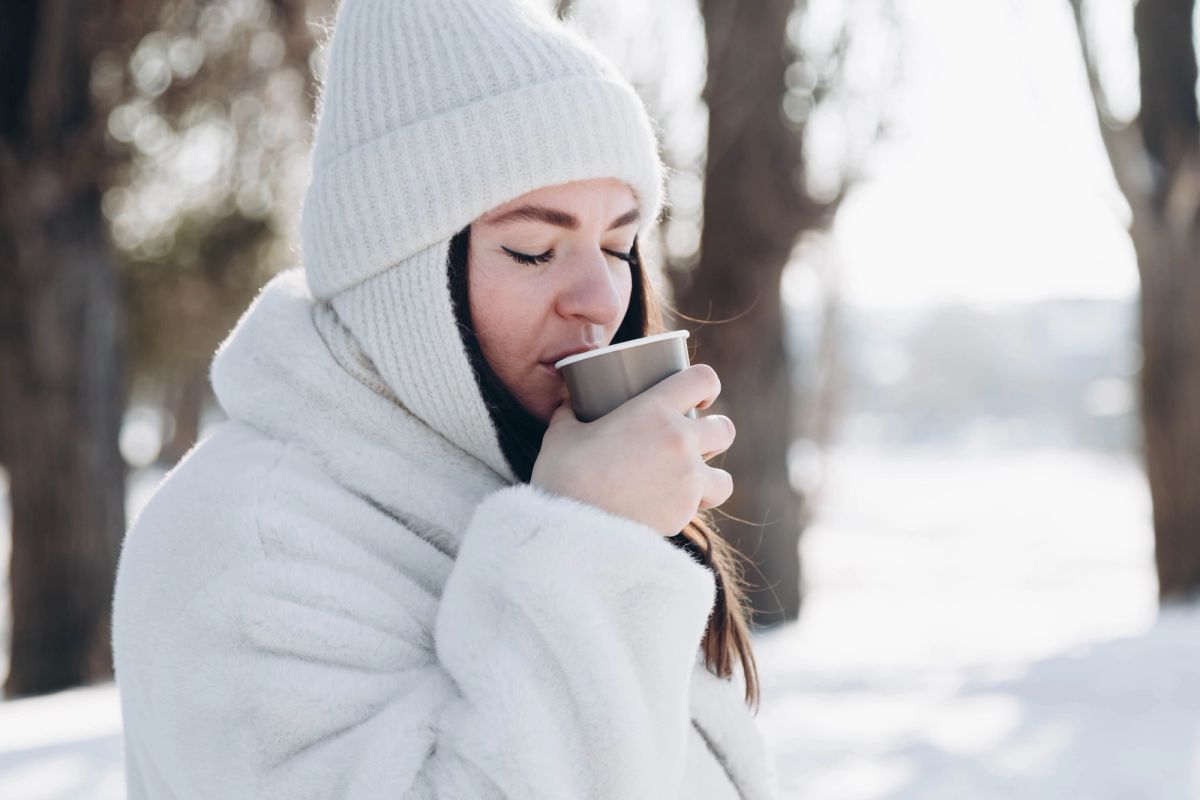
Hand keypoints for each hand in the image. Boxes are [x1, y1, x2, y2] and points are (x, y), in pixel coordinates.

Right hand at [530, 364, 735, 535]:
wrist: (571, 530)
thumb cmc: (564, 476)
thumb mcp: (561, 435)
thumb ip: (569, 414)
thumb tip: (567, 404)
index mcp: (655, 410)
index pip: (703, 379)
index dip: (707, 384)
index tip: (700, 397)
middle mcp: (680, 441)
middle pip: (725, 429)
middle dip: (714, 433)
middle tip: (693, 440)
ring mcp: (688, 481)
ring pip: (724, 480)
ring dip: (710, 478)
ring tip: (688, 481)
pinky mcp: (684, 515)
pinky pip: (698, 509)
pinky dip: (686, 508)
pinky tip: (663, 507)